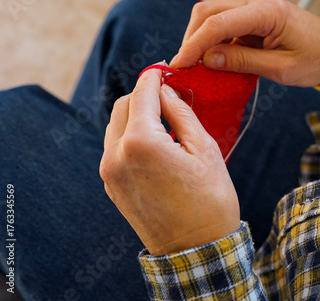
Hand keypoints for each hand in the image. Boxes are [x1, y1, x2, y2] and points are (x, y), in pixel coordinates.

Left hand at [100, 68, 239, 254]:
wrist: (197, 249)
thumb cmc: (209, 200)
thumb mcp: (203, 149)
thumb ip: (181, 112)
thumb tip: (167, 91)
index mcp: (141, 143)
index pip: (142, 93)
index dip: (154, 77)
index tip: (164, 70)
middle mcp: (116, 155)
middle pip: (123, 106)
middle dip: (144, 96)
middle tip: (169, 98)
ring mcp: (110, 173)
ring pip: (116, 126)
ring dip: (137, 116)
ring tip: (165, 124)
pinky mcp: (111, 186)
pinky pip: (116, 148)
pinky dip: (131, 137)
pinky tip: (156, 145)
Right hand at [170, 0, 319, 86]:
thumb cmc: (316, 59)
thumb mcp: (280, 68)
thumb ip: (243, 62)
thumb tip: (207, 60)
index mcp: (266, 11)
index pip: (217, 23)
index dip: (194, 45)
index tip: (180, 66)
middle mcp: (257, 0)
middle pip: (208, 12)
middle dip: (191, 39)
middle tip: (185, 67)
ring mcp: (254, 5)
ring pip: (212, 15)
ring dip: (201, 39)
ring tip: (197, 66)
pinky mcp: (253, 14)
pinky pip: (225, 24)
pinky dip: (214, 41)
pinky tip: (214, 60)